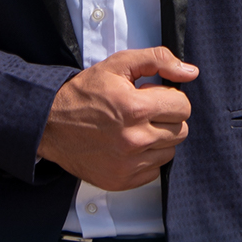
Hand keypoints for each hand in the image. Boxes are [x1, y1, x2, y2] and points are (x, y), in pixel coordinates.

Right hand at [37, 47, 197, 191]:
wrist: (50, 124)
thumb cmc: (83, 94)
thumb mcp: (118, 65)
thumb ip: (157, 60)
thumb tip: (190, 72)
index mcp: (135, 109)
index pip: (183, 106)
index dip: (170, 97)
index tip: (154, 96)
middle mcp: (134, 140)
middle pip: (180, 130)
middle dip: (166, 118)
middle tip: (144, 112)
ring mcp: (128, 164)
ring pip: (169, 152)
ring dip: (158, 139)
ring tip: (134, 129)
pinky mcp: (122, 181)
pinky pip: (154, 171)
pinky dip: (146, 159)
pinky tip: (128, 146)